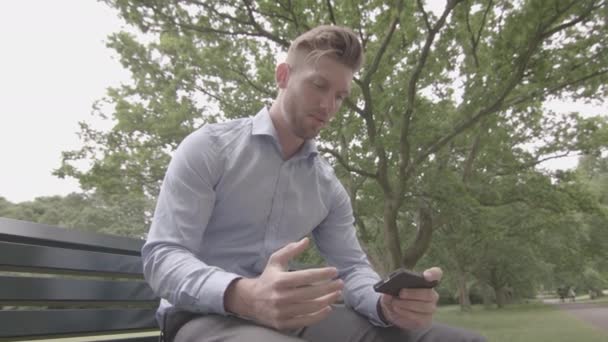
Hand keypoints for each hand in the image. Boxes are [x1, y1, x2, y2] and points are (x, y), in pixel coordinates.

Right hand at [224, 237, 343, 329]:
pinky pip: (305, 321)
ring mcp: (281, 312)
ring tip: (337, 294)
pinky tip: (328, 308)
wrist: (250, 300)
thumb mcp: (275, 261)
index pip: (305, 277)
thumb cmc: (268, 278)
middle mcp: (280, 297)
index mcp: (279, 280)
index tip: (334, 271)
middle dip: (329, 288)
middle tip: (340, 283)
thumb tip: (306, 240)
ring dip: (327, 300)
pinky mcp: (283, 323)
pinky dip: (318, 315)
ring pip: (310, 307)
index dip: (322, 274)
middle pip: (311, 293)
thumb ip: (290, 250)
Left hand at [379, 267, 441, 329]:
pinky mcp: (426, 320)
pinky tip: (397, 309)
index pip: (436, 274)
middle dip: (414, 293)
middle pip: (428, 294)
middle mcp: (432, 295)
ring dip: (408, 304)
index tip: (426, 276)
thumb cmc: (396, 295)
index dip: (433, 274)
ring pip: (424, 307)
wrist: (395, 311)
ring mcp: (430, 308)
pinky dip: (406, 313)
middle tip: (401, 293)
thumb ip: (389, 290)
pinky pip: (419, 317)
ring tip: (395, 303)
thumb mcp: (390, 290)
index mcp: (426, 281)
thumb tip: (389, 294)